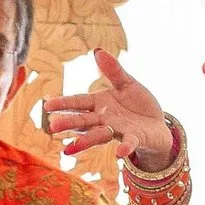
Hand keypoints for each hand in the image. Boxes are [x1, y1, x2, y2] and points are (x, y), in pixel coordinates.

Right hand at [42, 51, 173, 165]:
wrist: (158, 125)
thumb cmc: (138, 105)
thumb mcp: (127, 84)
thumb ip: (113, 70)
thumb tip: (98, 51)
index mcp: (99, 103)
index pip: (78, 102)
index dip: (63, 104)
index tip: (47, 106)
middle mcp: (104, 119)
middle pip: (84, 120)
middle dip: (69, 123)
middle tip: (53, 127)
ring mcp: (118, 130)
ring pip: (99, 135)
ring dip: (86, 141)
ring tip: (70, 149)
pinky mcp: (134, 139)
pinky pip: (128, 143)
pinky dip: (125, 147)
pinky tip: (120, 153)